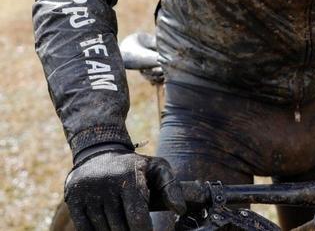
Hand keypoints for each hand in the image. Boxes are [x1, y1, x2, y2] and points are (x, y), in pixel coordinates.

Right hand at [64, 149, 184, 230]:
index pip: (136, 217)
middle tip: (136, 228)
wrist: (100, 153)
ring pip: (102, 229)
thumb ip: (171, 187)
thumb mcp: (158, 168)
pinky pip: (84, 228)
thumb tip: (180, 210)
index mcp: (128, 178)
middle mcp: (106, 185)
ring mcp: (87, 193)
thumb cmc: (134, 166)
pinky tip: (107, 228)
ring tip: (123, 225)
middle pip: (119, 226)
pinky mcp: (73, 200)